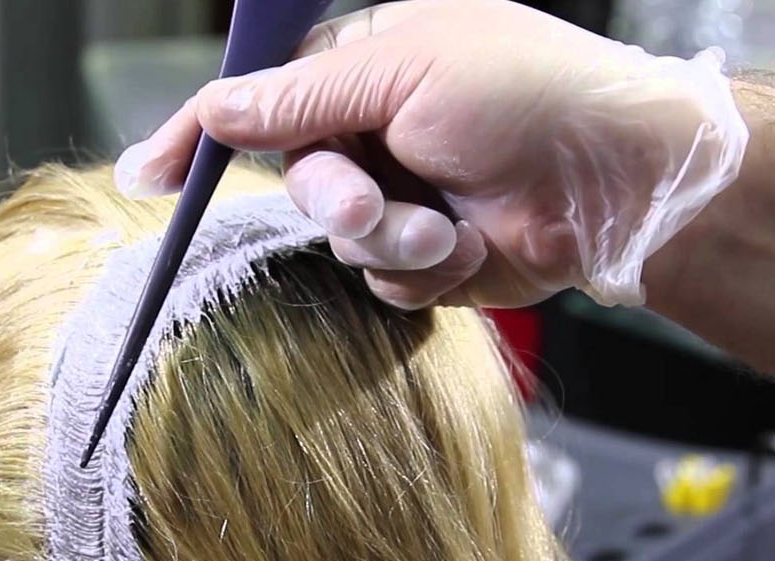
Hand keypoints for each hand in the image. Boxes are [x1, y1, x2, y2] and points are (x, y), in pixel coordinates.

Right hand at [114, 0, 745, 308]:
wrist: (623, 182)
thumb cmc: (529, 94)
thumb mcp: (402, 72)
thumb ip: (299, 98)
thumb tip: (215, 108)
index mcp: (368, 66)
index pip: (263, 100)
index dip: (205, 135)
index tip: (151, 175)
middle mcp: (381, 132)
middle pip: (299, 181)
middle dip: (335, 200)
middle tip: (371, 201)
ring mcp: (409, 197)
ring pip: (342, 241)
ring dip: (392, 239)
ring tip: (452, 225)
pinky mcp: (435, 257)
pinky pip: (387, 281)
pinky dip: (426, 271)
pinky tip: (474, 247)